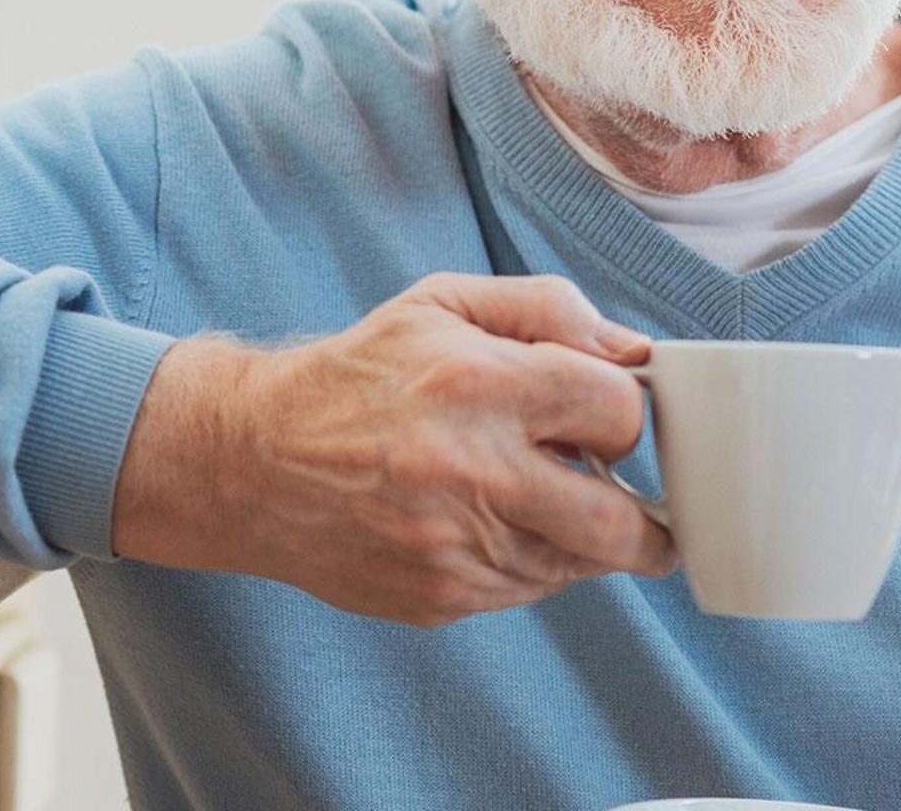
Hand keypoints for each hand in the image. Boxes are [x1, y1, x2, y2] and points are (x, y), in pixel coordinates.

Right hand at [111, 272, 676, 625]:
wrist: (253, 460)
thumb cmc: (356, 375)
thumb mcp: (442, 303)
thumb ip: (546, 309)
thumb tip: (630, 351)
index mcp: (476, 384)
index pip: (617, 411)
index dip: (624, 414)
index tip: (607, 419)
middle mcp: (470, 473)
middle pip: (618, 525)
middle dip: (646, 521)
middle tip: (641, 508)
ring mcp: (455, 548)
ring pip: (577, 566)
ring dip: (579, 538)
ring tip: (535, 499)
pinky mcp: (440, 598)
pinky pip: (527, 591)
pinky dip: (528, 560)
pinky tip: (485, 522)